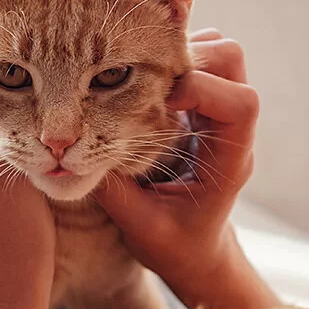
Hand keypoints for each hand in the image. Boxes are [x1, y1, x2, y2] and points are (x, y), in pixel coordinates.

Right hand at [94, 28, 279, 308]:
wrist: (196, 255)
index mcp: (231, 159)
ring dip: (174, 56)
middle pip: (230, 60)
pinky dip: (165, 64)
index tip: (154, 102)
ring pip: (214, 53)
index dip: (199, 88)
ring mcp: (218, 113)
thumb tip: (67, 153)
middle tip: (138, 78)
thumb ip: (111, 187)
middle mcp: (233, 129)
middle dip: (185, 57)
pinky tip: (132, 84)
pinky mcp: (200, 107)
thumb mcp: (139, 226)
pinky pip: (193, 64)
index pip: (240, 105)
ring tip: (132, 78)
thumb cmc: (174, 247)